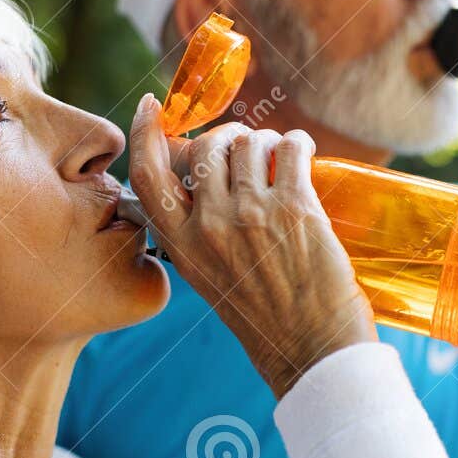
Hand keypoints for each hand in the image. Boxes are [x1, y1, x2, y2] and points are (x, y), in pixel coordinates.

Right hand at [128, 94, 375, 397]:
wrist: (312, 351)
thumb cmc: (267, 318)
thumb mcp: (211, 277)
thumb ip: (199, 231)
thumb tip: (206, 177)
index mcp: (182, 245)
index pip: (148, 174)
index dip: (146, 133)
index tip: (153, 106)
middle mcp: (209, 226)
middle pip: (206, 146)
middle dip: (229, 138)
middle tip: (250, 150)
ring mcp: (251, 214)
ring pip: (250, 142)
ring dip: (268, 142)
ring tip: (282, 163)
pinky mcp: (295, 208)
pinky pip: (290, 147)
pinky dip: (297, 143)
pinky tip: (302, 155)